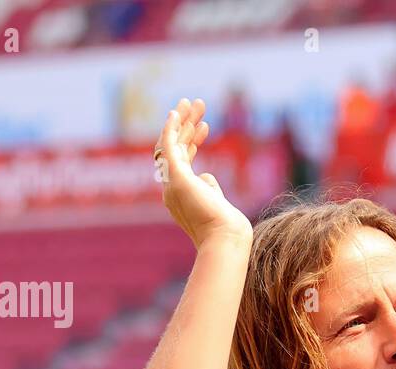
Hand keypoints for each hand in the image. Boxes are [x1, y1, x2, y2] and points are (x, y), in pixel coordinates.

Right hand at [155, 98, 251, 250]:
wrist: (225, 239)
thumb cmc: (227, 227)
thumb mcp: (217, 203)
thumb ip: (209, 188)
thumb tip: (206, 177)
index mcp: (180, 194)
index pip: (182, 161)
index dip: (192, 141)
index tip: (205, 126)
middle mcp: (171, 188)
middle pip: (175, 149)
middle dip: (185, 125)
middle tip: (195, 105)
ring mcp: (171, 183)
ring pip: (171, 144)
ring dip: (182, 121)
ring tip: (194, 102)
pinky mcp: (176, 178)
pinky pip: (167, 147)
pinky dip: (170, 129)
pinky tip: (176, 112)